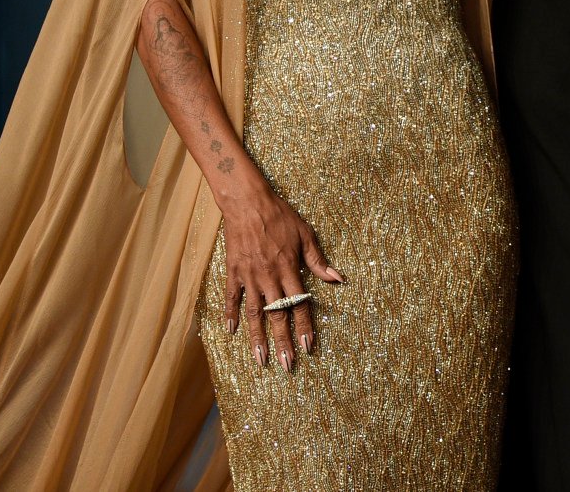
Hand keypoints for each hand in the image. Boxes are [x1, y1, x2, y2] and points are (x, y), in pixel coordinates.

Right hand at [219, 177, 344, 370]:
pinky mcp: (233, 273)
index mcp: (289, 270)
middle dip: (283, 342)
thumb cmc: (281, 217)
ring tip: (260, 360)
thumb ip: (319, 261)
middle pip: (278, 316)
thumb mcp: (306, 234)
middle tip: (287, 366)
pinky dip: (230, 316)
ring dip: (258, 338)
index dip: (305, 327)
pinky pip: (231, 298)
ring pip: (254, 314)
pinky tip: (230, 333)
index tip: (309, 347)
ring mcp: (249, 277)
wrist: (248, 203)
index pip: (300, 305)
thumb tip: (339, 280)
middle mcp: (269, 278)